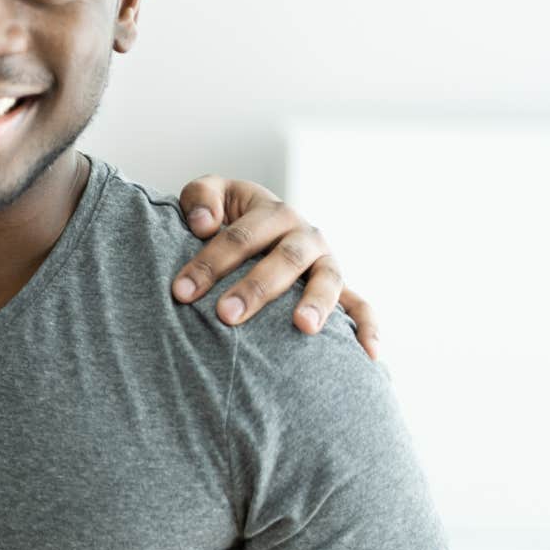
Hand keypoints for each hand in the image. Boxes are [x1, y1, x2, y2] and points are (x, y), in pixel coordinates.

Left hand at [172, 174, 382, 359]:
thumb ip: (201, 196)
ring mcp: (326, 262)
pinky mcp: (340, 288)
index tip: (181, 291)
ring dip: (317, 302)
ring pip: (328, 279)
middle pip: (284, 259)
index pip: (241, 236)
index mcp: (273, 212)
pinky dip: (367, 328)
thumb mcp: (213, 195)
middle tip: (225, 314)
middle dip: (255, 288)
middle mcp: (305, 235)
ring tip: (302, 326)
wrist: (262, 227)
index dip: (210, 262)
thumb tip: (204, 223)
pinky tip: (367, 355)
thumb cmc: (227, 216)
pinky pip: (362, 307)